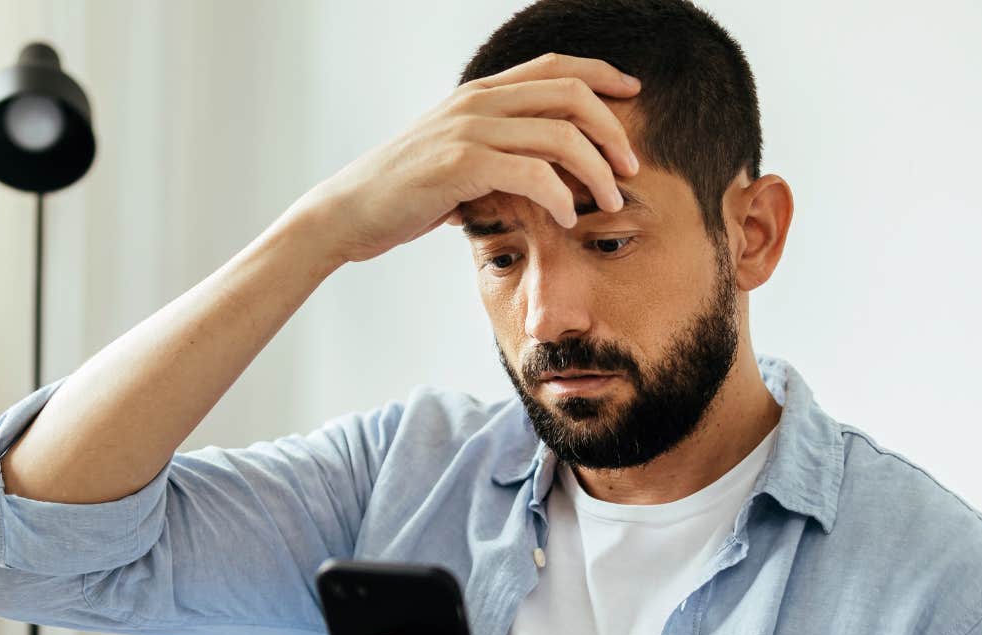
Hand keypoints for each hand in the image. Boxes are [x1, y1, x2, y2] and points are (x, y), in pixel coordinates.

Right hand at [292, 53, 643, 264]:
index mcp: (479, 95)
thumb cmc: (400, 194)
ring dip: (596, 170)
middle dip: (613, 130)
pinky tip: (566, 219)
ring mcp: (470, 130)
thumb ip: (493, 156)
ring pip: (560, 135)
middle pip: (571, 95)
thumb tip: (530, 177)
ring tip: (608, 202)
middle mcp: (478, 103)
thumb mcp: (452, 162)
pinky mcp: (461, 165)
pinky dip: (560, 197)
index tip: (633, 97)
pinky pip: (532, 173)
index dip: (602, 76)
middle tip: (631, 168)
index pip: (555, 68)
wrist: (348, 212)